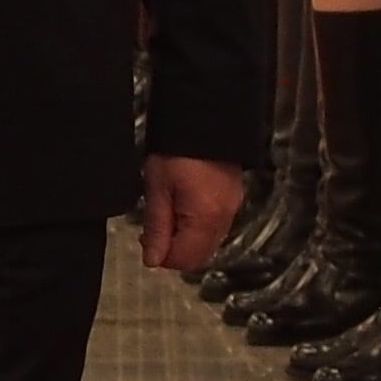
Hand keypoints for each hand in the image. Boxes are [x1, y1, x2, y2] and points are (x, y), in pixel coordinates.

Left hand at [140, 154, 246, 272]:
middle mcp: (225, 218)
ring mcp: (233, 208)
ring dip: (186, 239)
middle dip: (175, 250)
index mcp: (206, 219)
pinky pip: (216, 226)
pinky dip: (198, 227)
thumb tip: (153, 261)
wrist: (204, 119)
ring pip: (209, 242)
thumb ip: (157, 228)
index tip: (146, 240)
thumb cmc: (175, 151)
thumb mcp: (157, 188)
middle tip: (153, 231)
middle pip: (200, 255)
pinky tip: (181, 208)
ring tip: (165, 214)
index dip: (162, 257)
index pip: (185, 259)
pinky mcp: (234, 198)